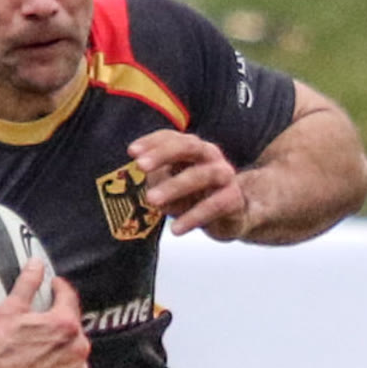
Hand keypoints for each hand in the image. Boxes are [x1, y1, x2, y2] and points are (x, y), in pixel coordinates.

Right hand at [0, 262, 89, 367]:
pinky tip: (45, 367)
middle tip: (40, 324)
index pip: (69, 297)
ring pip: (74, 351)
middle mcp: (78, 348)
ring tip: (40, 348)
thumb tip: (36, 264)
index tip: (54, 286)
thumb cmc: (0, 348)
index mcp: (66, 324)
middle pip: (73, 326)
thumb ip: (28, 284)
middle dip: (59, 321)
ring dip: (63, 347)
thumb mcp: (11, 310)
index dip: (59, 289)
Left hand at [131, 128, 250, 238]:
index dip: (152, 142)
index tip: (132, 152)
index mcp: (194, 148)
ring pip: (202, 175)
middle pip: (189, 147)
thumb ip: (158, 183)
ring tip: (151, 200)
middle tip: (140, 166)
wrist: (235, 216)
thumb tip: (147, 188)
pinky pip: (214, 205)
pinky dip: (193, 217)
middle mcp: (211, 157)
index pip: (172, 138)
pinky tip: (175, 229)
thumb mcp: (171, 188)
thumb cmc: (197, 196)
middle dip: (163, 154)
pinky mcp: (234, 199)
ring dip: (174, 186)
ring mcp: (225, 176)